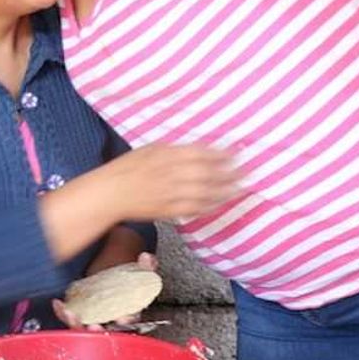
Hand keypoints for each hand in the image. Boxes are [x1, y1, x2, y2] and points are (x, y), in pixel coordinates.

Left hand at [52, 253, 159, 330]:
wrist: (112, 266)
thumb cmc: (127, 274)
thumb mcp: (139, 269)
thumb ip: (147, 265)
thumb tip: (146, 258)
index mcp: (129, 313)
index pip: (129, 322)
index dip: (126, 321)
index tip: (122, 318)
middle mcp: (111, 320)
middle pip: (104, 332)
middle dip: (98, 331)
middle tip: (93, 326)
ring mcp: (94, 317)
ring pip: (85, 328)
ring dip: (77, 324)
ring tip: (71, 315)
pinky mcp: (80, 312)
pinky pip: (71, 316)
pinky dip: (63, 312)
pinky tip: (58, 303)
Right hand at [103, 143, 242, 220]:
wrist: (110, 193)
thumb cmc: (126, 168)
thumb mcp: (149, 149)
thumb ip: (173, 149)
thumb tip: (197, 149)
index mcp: (166, 155)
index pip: (201, 153)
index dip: (222, 153)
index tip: (237, 152)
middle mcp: (171, 174)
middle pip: (208, 173)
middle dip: (230, 172)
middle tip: (247, 171)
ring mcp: (171, 194)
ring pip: (205, 192)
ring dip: (225, 190)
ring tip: (240, 188)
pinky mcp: (169, 210)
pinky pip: (195, 208)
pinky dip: (210, 205)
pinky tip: (221, 202)